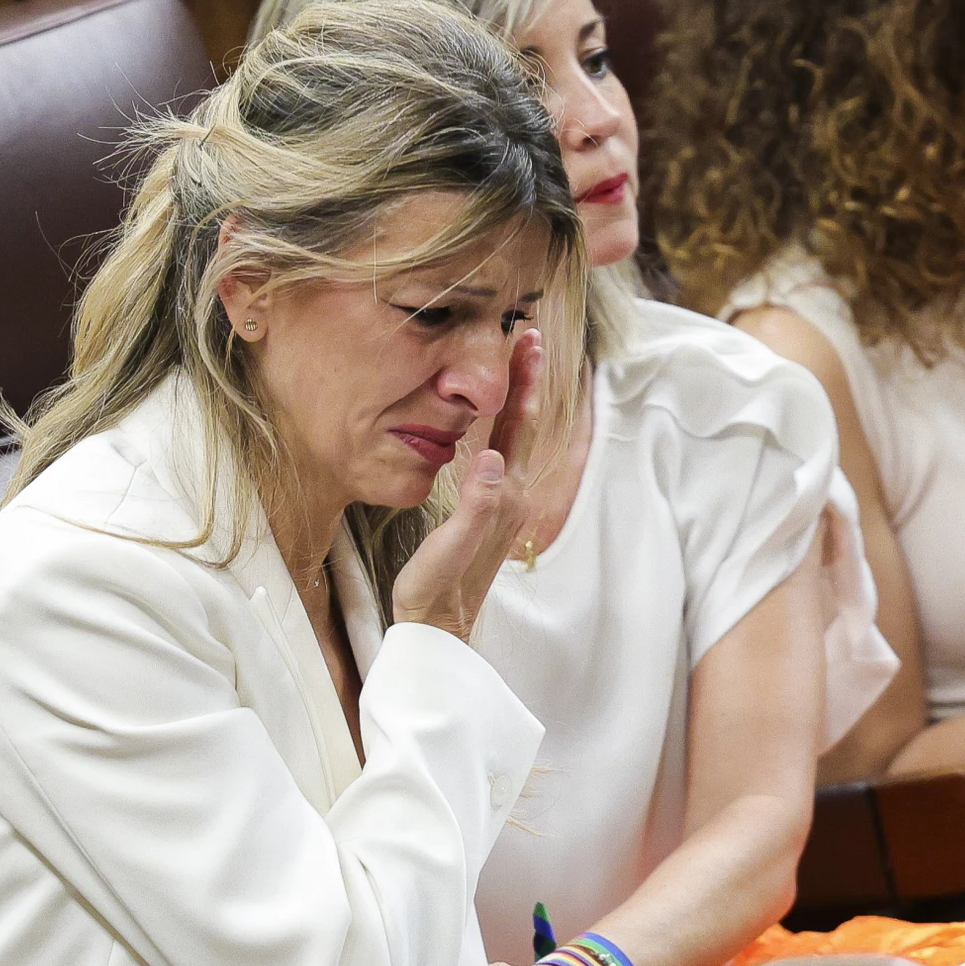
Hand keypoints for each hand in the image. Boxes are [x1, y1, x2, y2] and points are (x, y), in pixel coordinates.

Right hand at [392, 330, 542, 639]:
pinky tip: (487, 419)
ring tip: (513, 365)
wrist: (437, 629)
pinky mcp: (486, 511)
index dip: (523, 382)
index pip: (518, 427)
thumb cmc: (437, 590)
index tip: (527, 340)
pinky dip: (498, 425)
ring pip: (513, 438)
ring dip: (515, 398)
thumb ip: (476, 505)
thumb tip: (492, 456)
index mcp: (504, 495)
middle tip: (526, 337)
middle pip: (523, 426)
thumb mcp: (450, 548)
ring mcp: (501, 503)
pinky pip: (498, 454)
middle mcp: (510, 495)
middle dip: (526, 380)